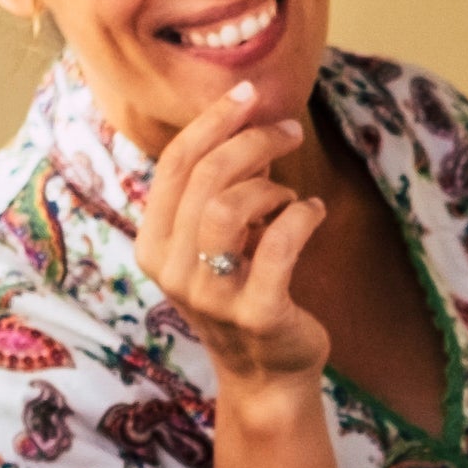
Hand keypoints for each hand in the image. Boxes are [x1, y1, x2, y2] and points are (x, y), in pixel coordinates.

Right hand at [137, 82, 332, 383]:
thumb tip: (247, 119)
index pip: (173, 165)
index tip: (248, 93)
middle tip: (289, 131)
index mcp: (153, 244)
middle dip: (252, 140)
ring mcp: (210, 295)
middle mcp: (171, 270)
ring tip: (290, 195)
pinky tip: (314, 211)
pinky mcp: (255, 313)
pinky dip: (303, 215)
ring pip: (229, 207)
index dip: (211, 121)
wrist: (266, 374)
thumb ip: (220, 187)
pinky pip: (279, 244)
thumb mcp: (217, 239)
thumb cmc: (244, 290)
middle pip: (204, 177)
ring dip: (270, 185)